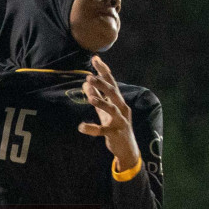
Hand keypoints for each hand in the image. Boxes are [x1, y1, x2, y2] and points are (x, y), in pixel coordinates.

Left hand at [79, 55, 140, 171]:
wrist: (127, 149)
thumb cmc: (115, 127)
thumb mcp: (104, 111)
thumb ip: (96, 97)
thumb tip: (85, 83)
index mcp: (119, 101)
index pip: (111, 82)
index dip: (103, 70)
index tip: (95, 59)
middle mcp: (122, 108)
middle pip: (113, 92)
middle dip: (102, 84)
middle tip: (89, 77)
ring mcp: (120, 121)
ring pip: (112, 109)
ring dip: (101, 102)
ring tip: (90, 97)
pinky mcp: (115, 134)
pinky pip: (103, 130)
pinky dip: (92, 128)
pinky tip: (81, 127)